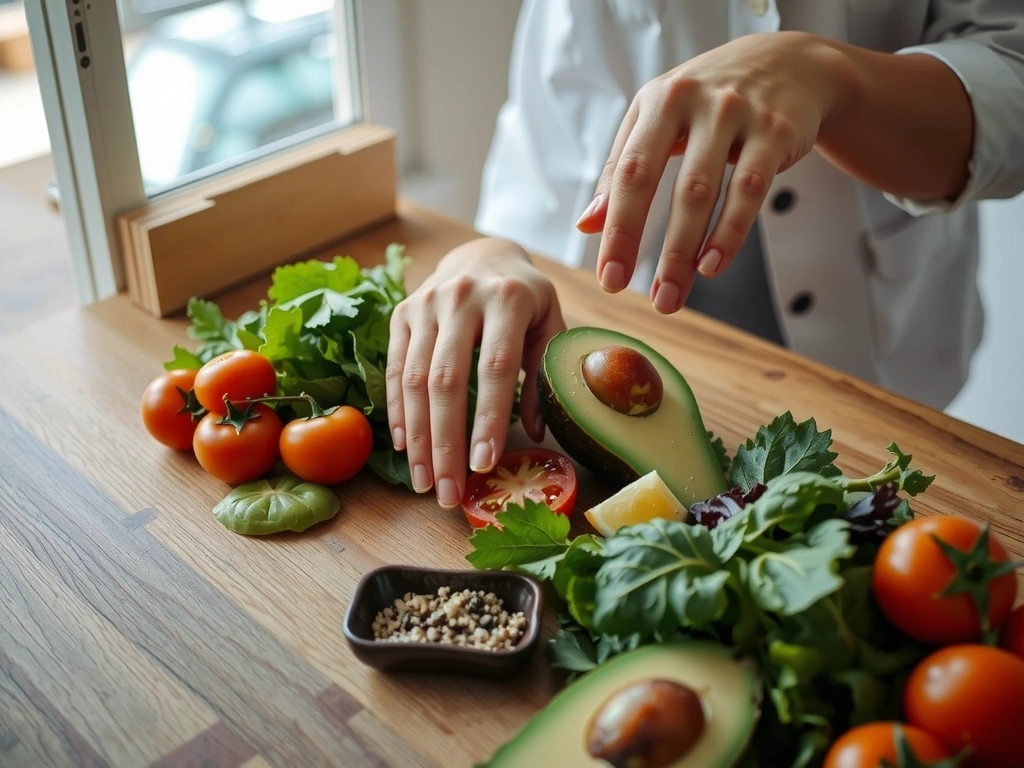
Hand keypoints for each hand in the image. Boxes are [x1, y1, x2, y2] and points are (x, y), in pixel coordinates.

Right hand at [386, 237, 565, 507]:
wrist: (483, 256)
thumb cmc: (525, 300)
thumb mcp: (549, 325)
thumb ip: (546, 374)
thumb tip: (536, 435)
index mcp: (507, 299)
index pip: (496, 368)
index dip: (488, 419)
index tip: (484, 466)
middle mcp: (461, 297)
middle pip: (447, 380)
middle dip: (445, 443)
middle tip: (448, 493)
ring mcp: (425, 304)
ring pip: (415, 379)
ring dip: (418, 438)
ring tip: (425, 483)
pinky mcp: (401, 314)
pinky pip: (395, 369)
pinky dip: (398, 412)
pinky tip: (405, 447)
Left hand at [575, 31, 851, 312]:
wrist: (786, 62)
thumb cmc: (709, 100)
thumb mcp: (657, 120)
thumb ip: (622, 170)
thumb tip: (588, 224)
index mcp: (656, 102)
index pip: (627, 173)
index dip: (616, 229)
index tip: (609, 277)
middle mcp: (692, 103)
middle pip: (663, 185)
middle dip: (651, 249)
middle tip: (648, 298)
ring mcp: (735, 114)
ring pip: (704, 191)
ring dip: (688, 250)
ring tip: (675, 292)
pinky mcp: (775, 130)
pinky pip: (750, 189)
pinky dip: (730, 232)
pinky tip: (713, 264)